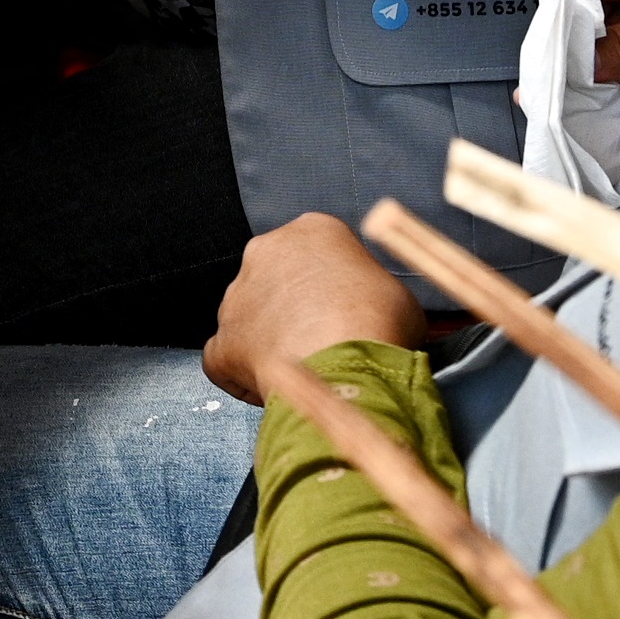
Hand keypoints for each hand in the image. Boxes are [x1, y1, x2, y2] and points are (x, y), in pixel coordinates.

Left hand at [202, 214, 430, 402]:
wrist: (345, 365)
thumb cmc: (377, 326)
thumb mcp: (398, 294)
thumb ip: (375, 292)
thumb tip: (375, 310)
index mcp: (313, 229)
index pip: (318, 251)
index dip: (334, 286)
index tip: (346, 310)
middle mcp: (266, 252)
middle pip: (277, 279)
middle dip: (296, 309)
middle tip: (324, 340)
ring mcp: (237, 296)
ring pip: (250, 317)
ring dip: (270, 340)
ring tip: (304, 370)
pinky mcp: (222, 341)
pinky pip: (226, 357)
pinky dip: (244, 374)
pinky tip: (272, 389)